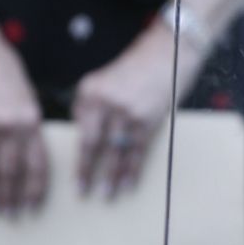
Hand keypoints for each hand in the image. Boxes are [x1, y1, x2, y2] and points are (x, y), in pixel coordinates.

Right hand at [0, 13, 47, 216]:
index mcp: (30, 116)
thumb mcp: (26, 91)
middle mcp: (7, 126)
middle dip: (14, 197)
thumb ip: (29, 122)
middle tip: (14, 214)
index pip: (37, 162)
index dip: (36, 187)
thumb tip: (31, 152)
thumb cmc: (3, 66)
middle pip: (13, 173)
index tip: (35, 204)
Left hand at [72, 21, 206, 199]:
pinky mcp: (148, 117)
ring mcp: (127, 111)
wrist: (169, 49)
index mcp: (90, 91)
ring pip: (115, 151)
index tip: (74, 181)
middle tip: (84, 194)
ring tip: (106, 195)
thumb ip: (90, 106)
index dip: (78, 160)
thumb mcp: (104, 80)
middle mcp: (105, 101)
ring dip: (111, 176)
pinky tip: (128, 185)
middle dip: (89, 172)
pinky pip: (137, 150)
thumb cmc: (136, 66)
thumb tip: (83, 137)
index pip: (80, 133)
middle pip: (93, 145)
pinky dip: (132, 170)